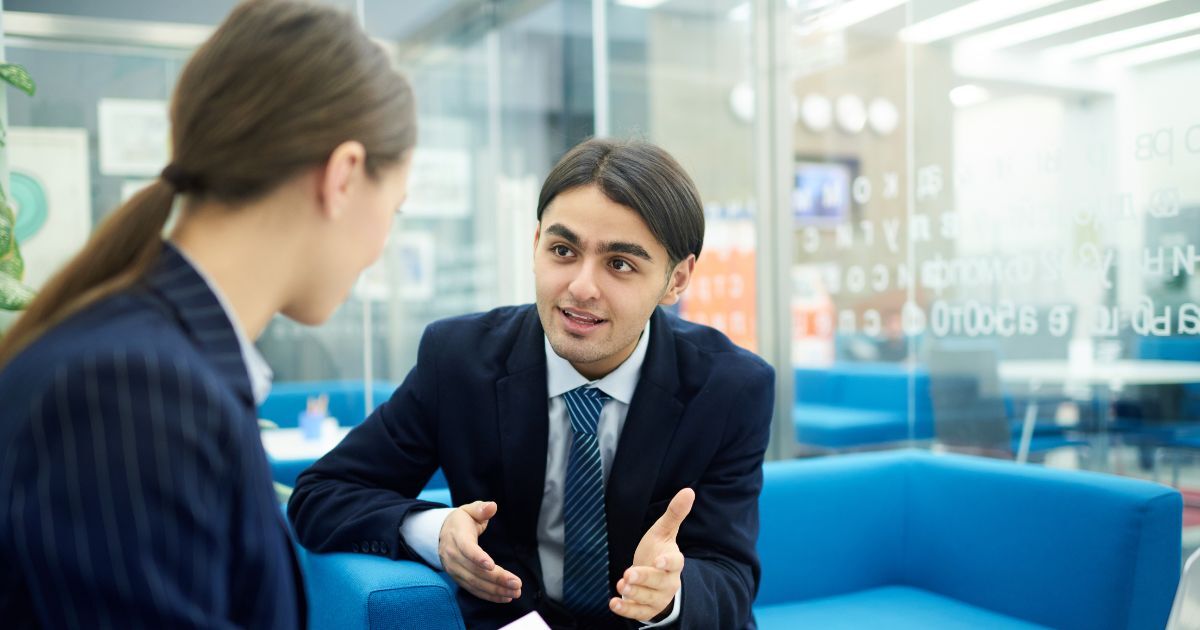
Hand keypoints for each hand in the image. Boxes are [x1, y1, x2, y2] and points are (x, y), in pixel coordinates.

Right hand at [438, 501, 521, 602]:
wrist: (442, 533)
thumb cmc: (461, 521)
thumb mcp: (469, 510)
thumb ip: (480, 509)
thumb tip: (492, 506)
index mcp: (457, 537)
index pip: (467, 549)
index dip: (478, 558)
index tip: (492, 565)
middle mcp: (453, 556)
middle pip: (475, 571)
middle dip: (497, 579)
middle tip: (517, 583)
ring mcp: (454, 570)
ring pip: (475, 583)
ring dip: (496, 590)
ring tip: (515, 592)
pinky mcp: (458, 579)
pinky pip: (474, 590)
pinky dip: (489, 595)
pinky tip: (505, 597)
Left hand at [610, 488, 694, 620]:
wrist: (656, 581)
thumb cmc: (658, 553)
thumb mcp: (664, 533)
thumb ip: (674, 514)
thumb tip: (688, 490)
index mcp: (674, 562)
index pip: (675, 562)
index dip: (668, 562)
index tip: (659, 560)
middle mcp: (668, 582)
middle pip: (658, 581)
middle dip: (644, 578)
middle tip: (628, 574)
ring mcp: (658, 598)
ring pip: (647, 598)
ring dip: (634, 593)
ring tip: (621, 585)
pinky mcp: (647, 610)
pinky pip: (637, 612)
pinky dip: (626, 609)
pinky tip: (613, 603)